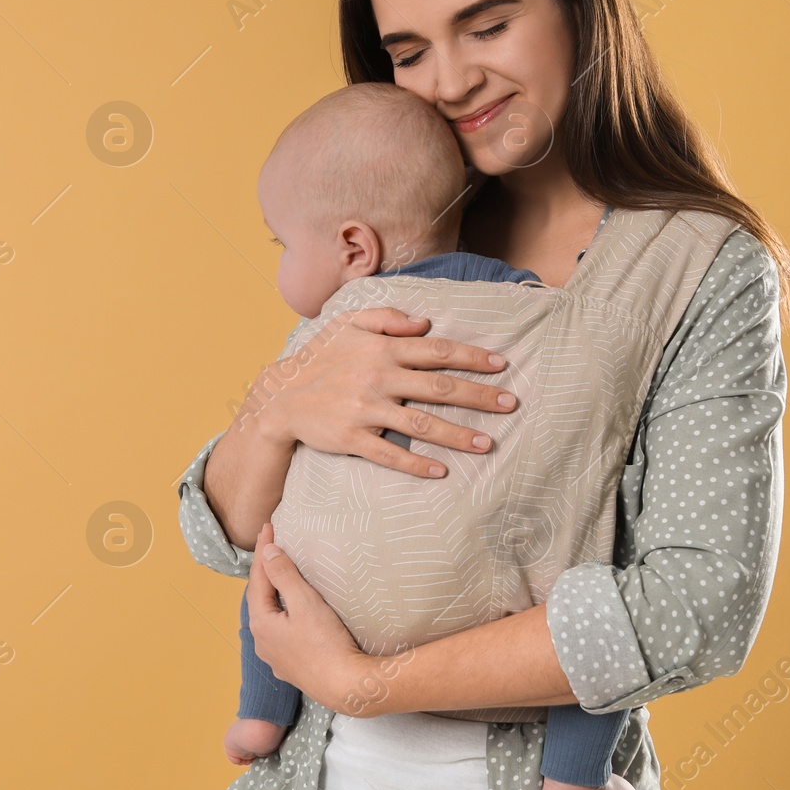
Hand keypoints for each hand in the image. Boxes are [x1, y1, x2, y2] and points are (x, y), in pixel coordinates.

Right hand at [243, 306, 517, 478]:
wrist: (280, 397)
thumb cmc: (320, 358)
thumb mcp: (347, 324)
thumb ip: (386, 317)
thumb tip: (424, 323)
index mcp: (381, 350)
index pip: (436, 351)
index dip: (471, 357)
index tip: (501, 365)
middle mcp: (377, 378)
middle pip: (439, 388)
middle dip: (478, 396)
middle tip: (510, 404)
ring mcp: (365, 410)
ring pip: (421, 424)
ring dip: (457, 434)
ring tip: (487, 443)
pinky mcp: (351, 439)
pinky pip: (390, 455)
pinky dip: (416, 465)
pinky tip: (441, 471)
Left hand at [246, 523, 380, 716]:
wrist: (347, 688)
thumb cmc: (327, 644)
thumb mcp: (305, 603)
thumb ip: (284, 575)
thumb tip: (268, 552)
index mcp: (261, 623)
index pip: (257, 578)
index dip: (264, 550)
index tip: (268, 526)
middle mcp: (263, 642)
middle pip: (260, 598)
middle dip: (265, 571)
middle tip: (272, 545)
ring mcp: (277, 658)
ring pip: (270, 617)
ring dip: (274, 594)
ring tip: (280, 575)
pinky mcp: (293, 668)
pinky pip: (282, 633)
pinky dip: (285, 614)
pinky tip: (293, 613)